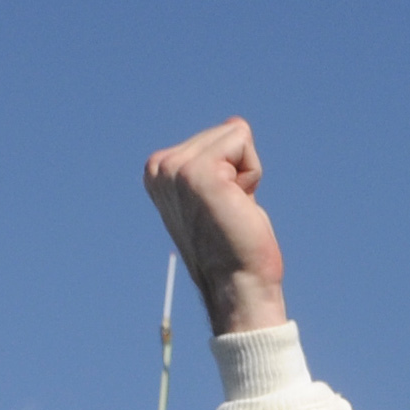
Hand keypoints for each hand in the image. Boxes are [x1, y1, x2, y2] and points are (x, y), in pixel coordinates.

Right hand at [145, 118, 290, 338]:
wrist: (238, 286)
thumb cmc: (235, 247)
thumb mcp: (222, 192)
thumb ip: (221, 159)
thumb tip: (235, 123)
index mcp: (157, 171)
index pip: (212, 138)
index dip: (231, 173)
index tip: (221, 209)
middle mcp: (160, 167)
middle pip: (223, 132)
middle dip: (239, 171)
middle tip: (230, 212)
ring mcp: (177, 170)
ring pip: (234, 135)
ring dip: (246, 175)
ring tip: (232, 210)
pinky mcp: (201, 173)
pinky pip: (243, 143)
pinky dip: (252, 175)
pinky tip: (238, 206)